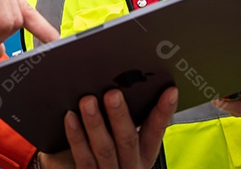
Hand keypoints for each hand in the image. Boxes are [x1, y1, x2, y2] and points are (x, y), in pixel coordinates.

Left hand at [39, 87, 177, 168]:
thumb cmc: (104, 150)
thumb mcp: (119, 137)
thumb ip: (121, 117)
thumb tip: (117, 80)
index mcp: (142, 153)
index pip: (156, 131)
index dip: (163, 112)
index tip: (170, 91)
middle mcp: (130, 165)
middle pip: (128, 140)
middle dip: (120, 116)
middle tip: (113, 93)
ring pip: (105, 149)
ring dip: (96, 123)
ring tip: (88, 101)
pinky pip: (83, 158)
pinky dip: (77, 137)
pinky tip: (70, 117)